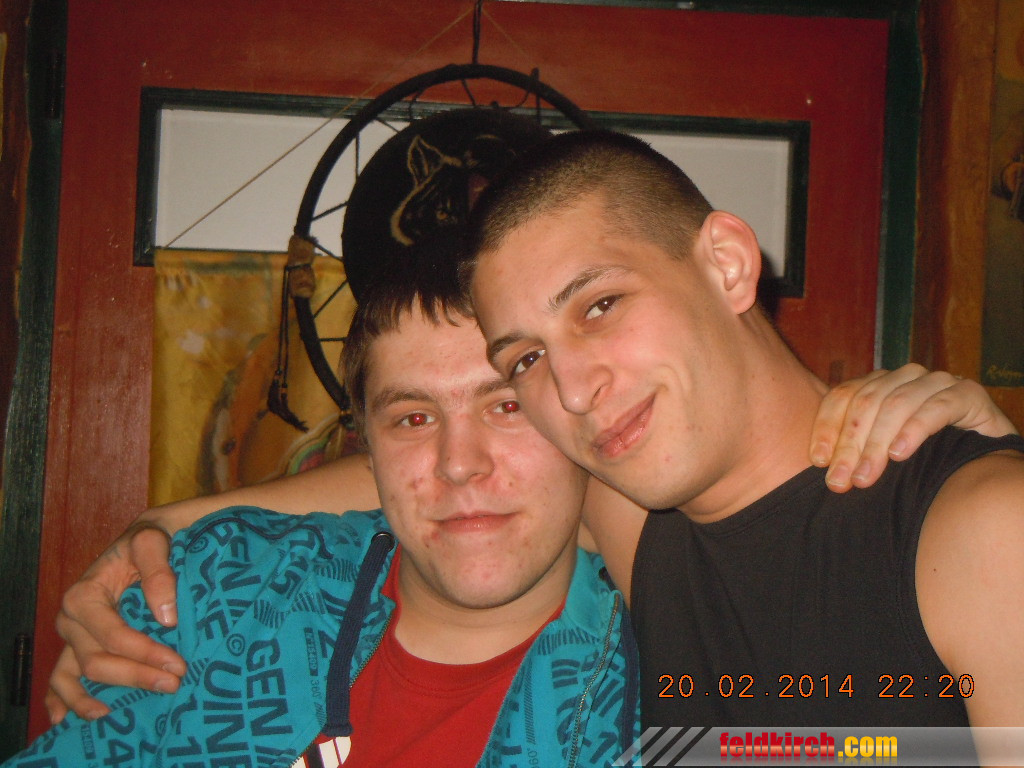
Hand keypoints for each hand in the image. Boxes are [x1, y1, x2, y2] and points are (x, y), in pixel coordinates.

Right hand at [45, 524, 184, 722]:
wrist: (145, 538)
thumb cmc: (150, 540)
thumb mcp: (153, 542)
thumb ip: (159, 572)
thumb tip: (166, 618)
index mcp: (84, 594)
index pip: (113, 636)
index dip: (144, 653)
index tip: (177, 664)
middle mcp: (72, 619)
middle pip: (97, 661)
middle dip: (135, 676)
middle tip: (174, 683)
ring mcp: (72, 636)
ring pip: (76, 676)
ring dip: (96, 698)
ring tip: (119, 712)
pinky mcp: (78, 646)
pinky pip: (61, 679)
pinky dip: (64, 700)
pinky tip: (74, 719)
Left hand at [810, 364, 1018, 491]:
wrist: (982, 458)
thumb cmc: (925, 458)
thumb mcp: (882, 451)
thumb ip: (854, 449)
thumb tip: (820, 466)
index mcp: (879, 384)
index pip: (843, 396)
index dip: (827, 427)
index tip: (818, 461)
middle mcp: (905, 377)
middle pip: (866, 403)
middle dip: (849, 445)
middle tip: (840, 481)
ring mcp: (937, 382)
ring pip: (896, 405)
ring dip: (876, 444)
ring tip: (865, 477)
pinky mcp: (968, 394)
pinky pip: (936, 408)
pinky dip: (914, 430)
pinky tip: (900, 454)